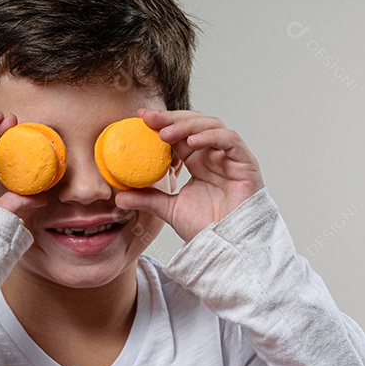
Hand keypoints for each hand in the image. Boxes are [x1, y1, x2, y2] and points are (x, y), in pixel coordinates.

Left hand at [114, 109, 263, 241]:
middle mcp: (214, 155)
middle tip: (149, 119)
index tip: (140, 118)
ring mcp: (231, 157)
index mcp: (198, 162)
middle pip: (194, 123)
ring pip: (211, 126)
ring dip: (187, 125)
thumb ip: (147, 199)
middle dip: (171, 118)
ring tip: (165, 133)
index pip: (179, 134)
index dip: (161, 123)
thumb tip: (119, 197)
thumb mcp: (169, 209)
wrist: (227, 248)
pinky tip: (192, 142)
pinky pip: (230, 140)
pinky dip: (211, 136)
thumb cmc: (206, 229)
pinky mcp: (246, 163)